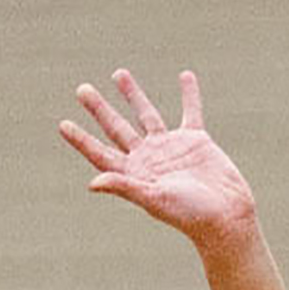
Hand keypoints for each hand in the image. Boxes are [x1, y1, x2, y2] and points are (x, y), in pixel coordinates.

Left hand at [59, 69, 257, 254]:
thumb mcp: (153, 199)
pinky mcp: (196, 141)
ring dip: (133, 94)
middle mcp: (148, 158)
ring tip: (118, 74)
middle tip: (82, 90)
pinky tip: (185, 76)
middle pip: (117, 128)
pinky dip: (189, 94)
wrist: (226, 215)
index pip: (100, 153)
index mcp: (134, 174)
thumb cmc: (189, 213)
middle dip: (100, 109)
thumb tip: (92, 183)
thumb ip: (124, 187)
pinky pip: (190, 112)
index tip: (63, 124)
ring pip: (147, 114)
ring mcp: (171, 147)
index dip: (81, 139)